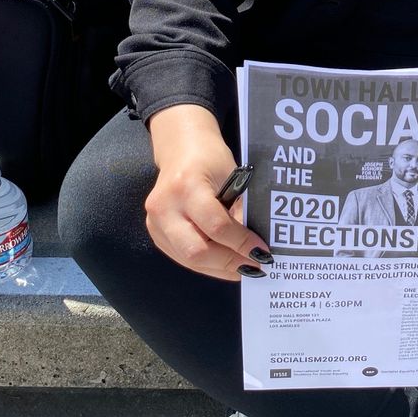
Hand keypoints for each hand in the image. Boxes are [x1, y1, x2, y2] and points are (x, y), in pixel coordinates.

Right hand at [144, 104, 272, 281]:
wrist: (180, 148)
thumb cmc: (210, 158)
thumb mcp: (232, 177)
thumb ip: (239, 210)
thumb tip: (255, 246)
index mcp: (186, 185)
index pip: (216, 226)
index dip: (241, 243)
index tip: (263, 253)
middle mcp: (165, 206)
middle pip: (196, 251)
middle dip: (228, 263)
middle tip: (254, 268)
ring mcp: (155, 222)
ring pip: (188, 259)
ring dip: (219, 269)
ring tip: (243, 269)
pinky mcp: (154, 232)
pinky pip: (182, 256)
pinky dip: (206, 264)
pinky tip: (224, 263)